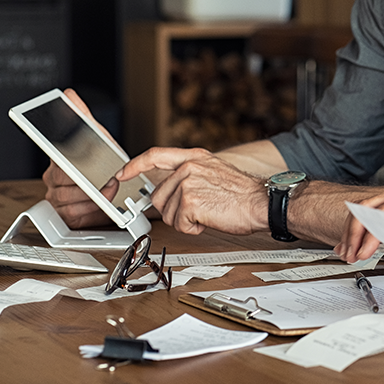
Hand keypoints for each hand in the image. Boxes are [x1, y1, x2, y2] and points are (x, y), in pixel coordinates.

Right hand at [41, 89, 119, 227]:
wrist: (115, 187)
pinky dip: (90, 209)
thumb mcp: (97, 136)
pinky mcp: (64, 214)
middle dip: (88, 179)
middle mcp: (53, 177)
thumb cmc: (103, 162)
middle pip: (63, 178)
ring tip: (108, 189)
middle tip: (107, 177)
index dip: (60, 157)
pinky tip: (99, 203)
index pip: (52, 153)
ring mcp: (56, 196)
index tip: (67, 161)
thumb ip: (83, 117)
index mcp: (58, 157)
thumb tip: (69, 95)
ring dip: (92, 195)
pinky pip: (72, 213)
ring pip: (67, 196)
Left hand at [116, 147, 266, 235]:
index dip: (134, 165)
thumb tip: (168, 189)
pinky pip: (179, 225)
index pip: (155, 155)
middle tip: (198, 210)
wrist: (262, 202)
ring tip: (209, 212)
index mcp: (194, 157)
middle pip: (159, 196)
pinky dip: (193, 228)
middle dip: (174, 210)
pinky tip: (210, 219)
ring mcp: (187, 184)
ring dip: (186, 220)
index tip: (122, 174)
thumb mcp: (214, 172)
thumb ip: (189, 175)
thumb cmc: (243, 193)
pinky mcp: (189, 202)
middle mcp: (188, 167)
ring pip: (168, 213)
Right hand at [335, 182, 383, 266]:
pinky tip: (354, 243)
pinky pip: (375, 215)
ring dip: (355, 231)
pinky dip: (363, 229)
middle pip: (367, 208)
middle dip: (355, 232)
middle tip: (351, 254)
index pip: (382, 214)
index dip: (370, 236)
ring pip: (367, 210)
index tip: (364, 253)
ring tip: (348, 251)